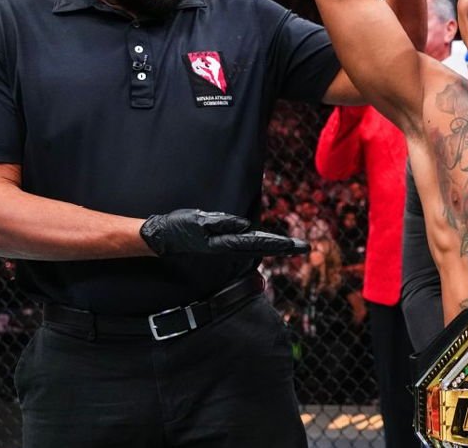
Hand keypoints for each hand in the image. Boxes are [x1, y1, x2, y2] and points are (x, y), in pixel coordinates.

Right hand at [140, 209, 310, 256]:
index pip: (259, 242)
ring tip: (293, 246)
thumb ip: (222, 223)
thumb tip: (245, 225)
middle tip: (305, 247)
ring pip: (257, 247)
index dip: (278, 244)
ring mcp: (226, 247)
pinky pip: (247, 244)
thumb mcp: (199, 221)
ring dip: (275, 247)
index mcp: (226, 242)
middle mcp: (229, 247)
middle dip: (284, 248)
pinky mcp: (222, 243)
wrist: (162, 237)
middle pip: (263, 247)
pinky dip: (261, 243)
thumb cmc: (179, 226)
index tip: (296, 246)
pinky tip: (269, 243)